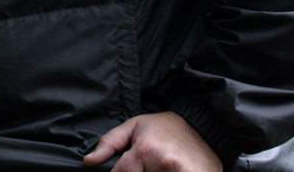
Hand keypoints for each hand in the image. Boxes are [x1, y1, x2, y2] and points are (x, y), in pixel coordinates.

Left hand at [83, 112, 221, 171]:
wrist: (203, 127)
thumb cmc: (165, 127)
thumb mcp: (134, 126)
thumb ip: (109, 143)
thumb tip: (89, 162)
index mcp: (145, 150)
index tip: (127, 169)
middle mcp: (163, 163)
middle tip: (149, 164)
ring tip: (161, 166)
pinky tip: (170, 169)